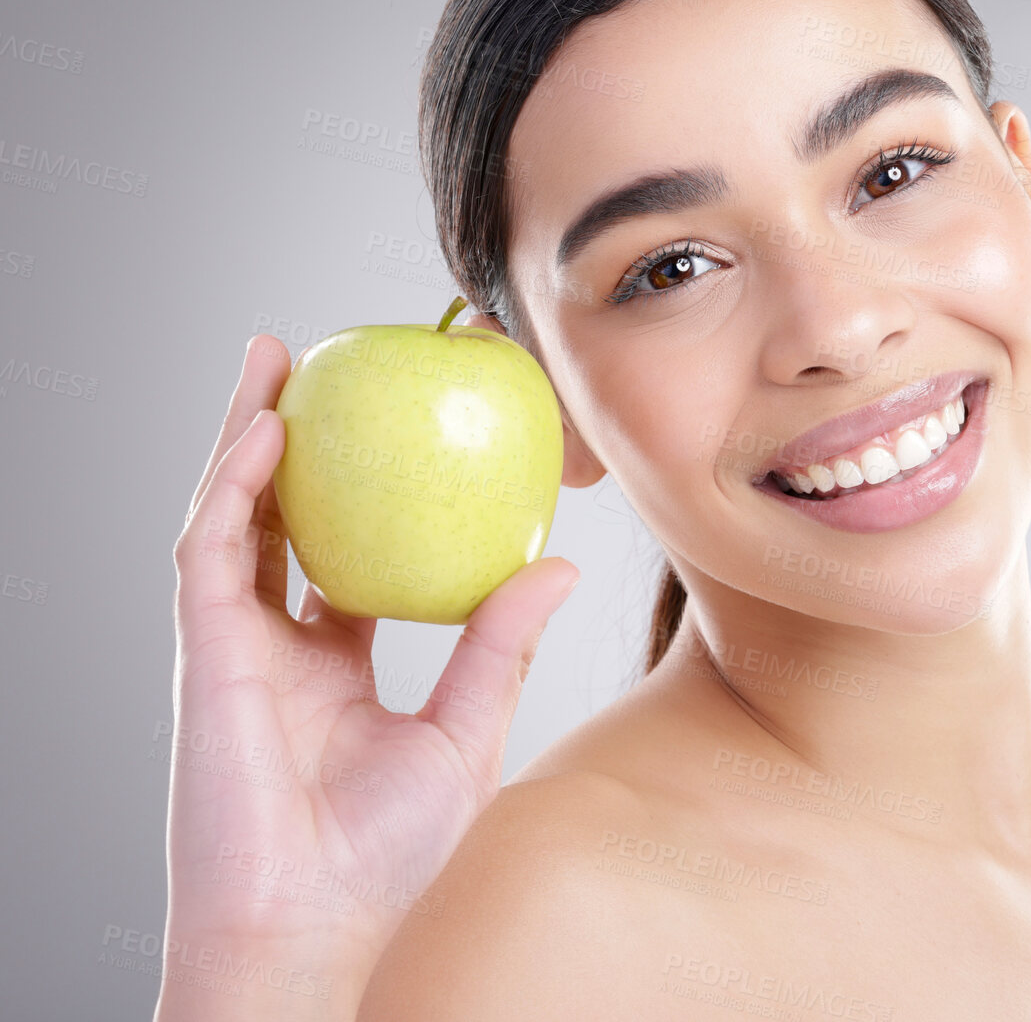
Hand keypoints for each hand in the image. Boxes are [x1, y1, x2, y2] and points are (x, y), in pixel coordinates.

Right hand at [157, 331, 578, 1015]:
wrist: (321, 934)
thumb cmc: (389, 858)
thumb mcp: (465, 731)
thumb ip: (498, 642)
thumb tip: (558, 564)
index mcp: (330, 666)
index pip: (338, 556)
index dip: (358, 495)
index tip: (395, 431)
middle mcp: (276, 648)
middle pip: (276, 520)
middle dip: (284, 441)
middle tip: (312, 365)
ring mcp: (234, 650)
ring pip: (230, 519)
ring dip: (245, 438)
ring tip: (272, 363)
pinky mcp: (205, 659)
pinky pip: (211, 555)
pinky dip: (232, 490)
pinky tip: (266, 433)